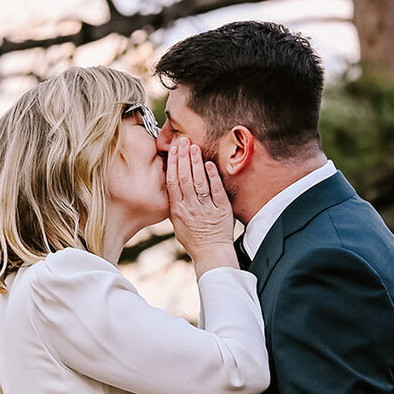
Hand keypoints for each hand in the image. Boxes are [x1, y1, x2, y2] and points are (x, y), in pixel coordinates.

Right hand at [167, 137, 235, 273]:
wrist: (211, 253)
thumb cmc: (194, 239)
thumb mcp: (177, 223)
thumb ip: (175, 204)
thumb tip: (172, 184)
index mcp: (178, 210)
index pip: (173, 181)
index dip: (173, 163)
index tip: (173, 148)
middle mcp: (190, 208)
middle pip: (185, 178)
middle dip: (183, 157)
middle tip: (184, 140)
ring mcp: (206, 209)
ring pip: (199, 182)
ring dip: (196, 163)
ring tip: (194, 147)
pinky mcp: (221, 211)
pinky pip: (216, 191)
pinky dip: (213, 177)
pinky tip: (210, 164)